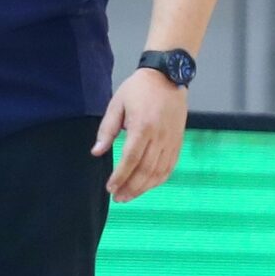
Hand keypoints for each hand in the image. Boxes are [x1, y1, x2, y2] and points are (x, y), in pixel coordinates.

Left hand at [93, 67, 189, 201]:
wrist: (168, 77)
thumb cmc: (138, 90)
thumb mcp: (117, 105)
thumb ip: (107, 130)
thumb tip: (97, 152)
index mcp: (143, 127)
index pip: (131, 159)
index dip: (120, 176)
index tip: (110, 188)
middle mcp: (160, 137)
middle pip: (146, 170)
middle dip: (131, 187)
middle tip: (118, 198)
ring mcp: (172, 141)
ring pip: (159, 172)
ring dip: (144, 188)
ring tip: (129, 196)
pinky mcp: (178, 142)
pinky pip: (170, 167)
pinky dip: (159, 180)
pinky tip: (147, 186)